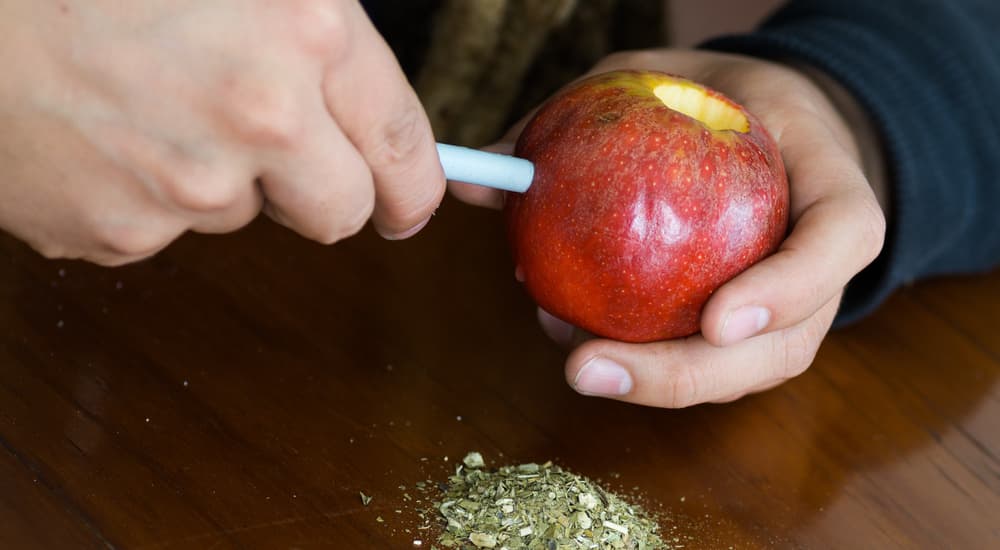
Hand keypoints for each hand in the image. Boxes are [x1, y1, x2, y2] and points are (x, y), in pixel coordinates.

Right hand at [0, 1, 442, 264]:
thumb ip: (315, 39)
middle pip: (340, 212)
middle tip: (273, 151)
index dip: (414, 184)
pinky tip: (104, 136)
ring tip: (148, 105)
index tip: (409, 202)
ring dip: (217, 178)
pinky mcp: (120, 232)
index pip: (402, 145)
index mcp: (306, 33)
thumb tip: (368, 115)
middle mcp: (262, 117)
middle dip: (320, 192)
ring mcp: (188, 186)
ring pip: (243, 216)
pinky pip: (165, 232)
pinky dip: (144, 196)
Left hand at [452, 49, 886, 406]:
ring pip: (740, 375)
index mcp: (829, 179)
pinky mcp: (750, 329)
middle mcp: (822, 262)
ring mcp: (792, 306)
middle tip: (587, 367)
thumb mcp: (660, 75)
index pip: (843, 236)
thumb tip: (481, 175)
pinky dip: (643, 362)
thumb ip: (584, 109)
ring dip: (652, 382)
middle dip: (685, 375)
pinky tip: (576, 337)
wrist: (774, 124)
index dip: (793, 287)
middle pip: (782, 347)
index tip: (718, 320)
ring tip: (570, 358)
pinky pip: (704, 360)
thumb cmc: (721, 96)